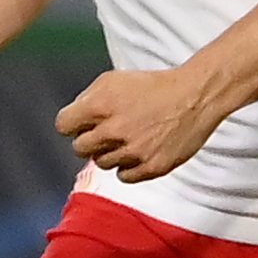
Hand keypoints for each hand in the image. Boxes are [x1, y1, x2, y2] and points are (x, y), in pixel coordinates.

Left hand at [56, 64, 228, 181]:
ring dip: (111, 153)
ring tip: (130, 138)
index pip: (63, 126)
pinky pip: (123, 176)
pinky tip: (139, 151)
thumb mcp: (113, 80)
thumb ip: (87, 99)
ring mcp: (132, 151)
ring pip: (102, 163)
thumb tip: (74, 120)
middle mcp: (113, 130)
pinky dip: (128, 167)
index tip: (83, 123)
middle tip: (108, 132)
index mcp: (100, 105)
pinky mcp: (151, 167)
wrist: (195, 97)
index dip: (73, 124)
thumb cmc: (154, 86)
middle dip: (90, 140)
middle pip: (80, 148)